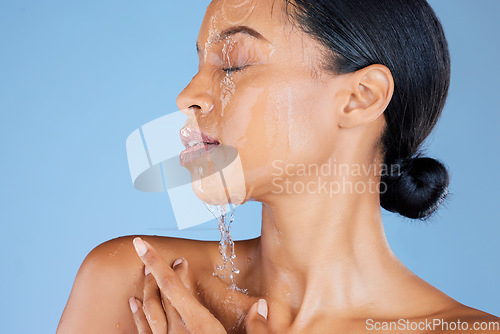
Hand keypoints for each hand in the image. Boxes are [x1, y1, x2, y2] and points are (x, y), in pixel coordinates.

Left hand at [128, 237, 268, 332]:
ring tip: (143, 270)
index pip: (175, 288)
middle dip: (154, 271)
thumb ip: (258, 330)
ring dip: (145, 288)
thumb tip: (262, 305)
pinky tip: (133, 302)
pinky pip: (143, 330)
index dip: (159, 265)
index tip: (144, 245)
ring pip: (149, 309)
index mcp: (201, 328)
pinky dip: (137, 313)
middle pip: (160, 294)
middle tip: (149, 252)